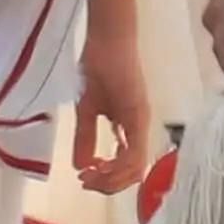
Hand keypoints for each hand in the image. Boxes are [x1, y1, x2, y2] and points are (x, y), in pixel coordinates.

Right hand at [69, 16, 150, 193]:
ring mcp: (141, 122)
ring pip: (135, 168)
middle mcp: (140, 128)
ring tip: (89, 176)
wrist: (106, 38)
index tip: (85, 178)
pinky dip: (116, 165)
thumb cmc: (98, 65)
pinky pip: (134, 151)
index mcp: (130, 127)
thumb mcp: (87, 109)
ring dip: (111, 179)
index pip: (127, 167)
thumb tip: (82, 165)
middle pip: (133, 174)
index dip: (108, 180)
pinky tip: (97, 165)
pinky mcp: (138, 115)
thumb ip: (86, 136)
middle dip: (109, 185)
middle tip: (86, 182)